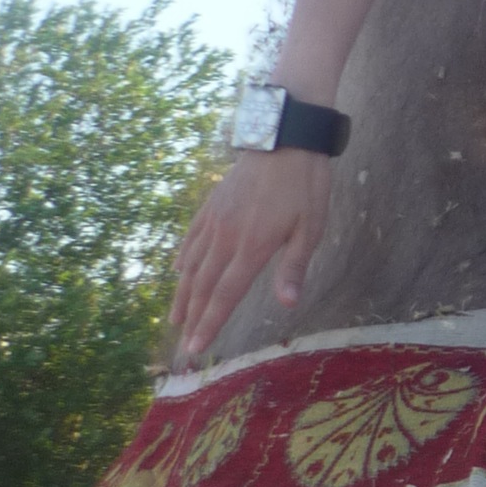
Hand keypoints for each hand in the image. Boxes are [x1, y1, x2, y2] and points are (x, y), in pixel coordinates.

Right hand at [167, 149, 332, 360]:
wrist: (282, 139)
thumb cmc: (304, 185)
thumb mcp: (310, 228)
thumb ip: (294, 267)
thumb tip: (287, 304)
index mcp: (251, 249)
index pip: (225, 296)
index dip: (210, 323)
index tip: (195, 347)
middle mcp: (225, 239)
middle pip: (203, 286)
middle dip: (192, 318)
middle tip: (181, 345)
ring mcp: (213, 222)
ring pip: (191, 266)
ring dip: (182, 295)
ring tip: (174, 317)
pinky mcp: (210, 207)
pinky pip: (190, 239)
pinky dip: (182, 259)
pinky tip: (176, 271)